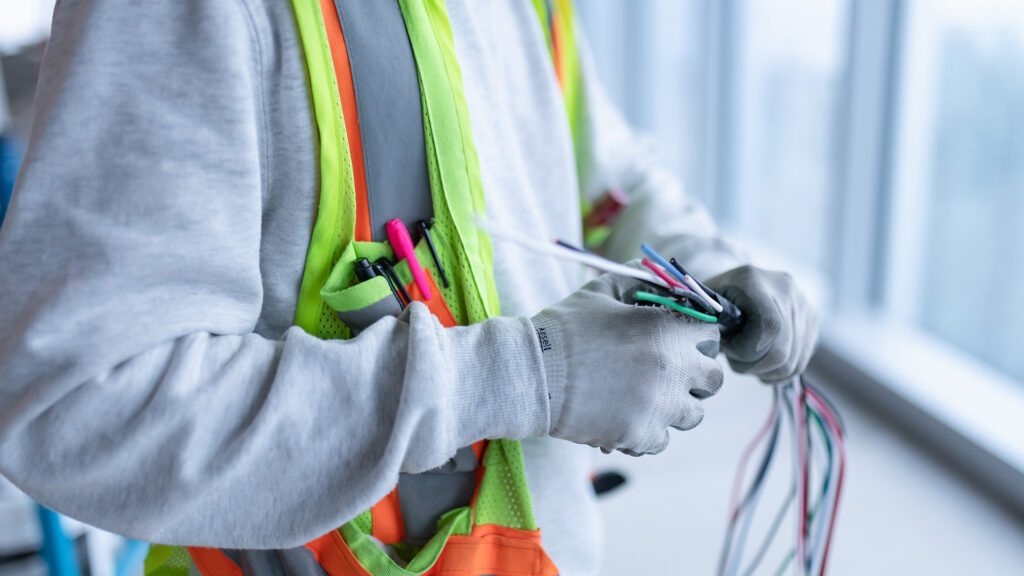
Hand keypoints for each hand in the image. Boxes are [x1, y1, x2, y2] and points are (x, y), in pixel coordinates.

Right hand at [530, 266, 722, 455]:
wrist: (530, 374)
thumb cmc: (564, 329)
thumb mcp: (602, 290)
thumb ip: (638, 279)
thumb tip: (660, 278)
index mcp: (667, 330)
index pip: (712, 334)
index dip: (697, 336)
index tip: (682, 341)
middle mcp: (673, 369)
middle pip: (713, 379)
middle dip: (696, 375)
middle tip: (669, 373)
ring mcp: (660, 407)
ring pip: (693, 414)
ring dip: (675, 406)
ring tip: (647, 398)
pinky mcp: (641, 435)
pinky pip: (663, 440)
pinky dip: (649, 432)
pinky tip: (627, 417)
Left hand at [705, 265, 817, 382]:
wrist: (733, 286)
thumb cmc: (713, 303)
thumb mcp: (701, 310)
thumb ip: (705, 327)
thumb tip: (712, 351)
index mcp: (752, 280)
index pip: (769, 326)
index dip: (748, 351)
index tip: (728, 350)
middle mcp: (785, 287)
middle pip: (783, 350)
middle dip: (754, 366)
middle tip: (736, 360)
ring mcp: (803, 303)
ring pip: (794, 361)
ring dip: (766, 371)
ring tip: (747, 358)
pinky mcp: (812, 318)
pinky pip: (802, 361)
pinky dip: (780, 371)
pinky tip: (762, 361)